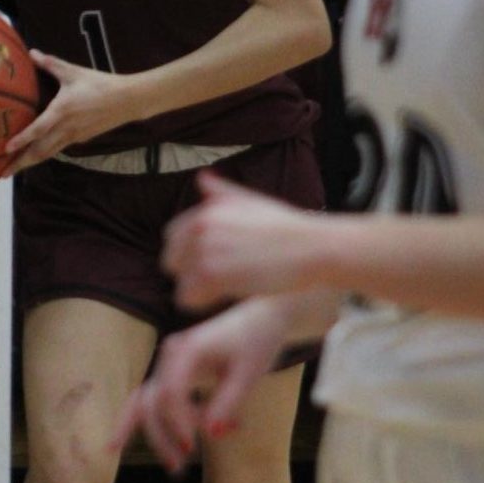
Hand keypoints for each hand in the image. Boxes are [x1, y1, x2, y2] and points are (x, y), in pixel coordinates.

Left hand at [5, 50, 135, 173]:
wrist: (127, 101)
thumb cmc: (100, 84)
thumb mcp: (74, 72)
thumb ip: (51, 64)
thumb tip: (31, 52)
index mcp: (61, 111)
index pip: (38, 129)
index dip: (21, 140)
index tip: (6, 149)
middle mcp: (66, 128)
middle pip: (40, 151)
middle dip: (21, 164)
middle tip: (2, 174)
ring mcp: (73, 137)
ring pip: (48, 153)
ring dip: (30, 163)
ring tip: (14, 170)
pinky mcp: (80, 139)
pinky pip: (58, 149)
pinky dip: (44, 154)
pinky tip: (36, 154)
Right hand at [113, 297, 300, 473]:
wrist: (261, 319)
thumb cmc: (258, 342)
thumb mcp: (249, 373)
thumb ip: (228, 402)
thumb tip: (211, 433)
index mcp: (188, 349)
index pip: (171, 392)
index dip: (178, 422)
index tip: (193, 444)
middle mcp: (172, 354)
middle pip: (152, 400)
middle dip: (161, 436)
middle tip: (178, 468)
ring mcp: (170, 363)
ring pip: (149, 402)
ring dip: (157, 434)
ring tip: (177, 466)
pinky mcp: (175, 372)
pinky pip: (157, 400)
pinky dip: (159, 423)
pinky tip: (173, 442)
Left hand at [163, 171, 326, 307]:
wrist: (313, 248)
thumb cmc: (287, 228)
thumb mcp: (252, 201)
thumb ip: (223, 192)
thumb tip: (202, 178)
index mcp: (207, 210)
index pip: (171, 236)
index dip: (189, 254)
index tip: (213, 263)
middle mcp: (200, 226)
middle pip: (170, 261)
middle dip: (190, 273)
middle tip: (222, 279)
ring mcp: (205, 250)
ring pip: (180, 283)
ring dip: (200, 291)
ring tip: (228, 288)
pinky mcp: (213, 275)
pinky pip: (187, 299)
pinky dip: (203, 304)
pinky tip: (227, 297)